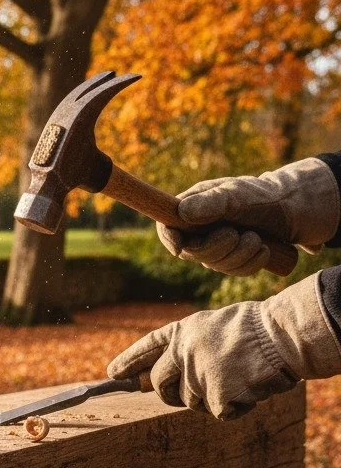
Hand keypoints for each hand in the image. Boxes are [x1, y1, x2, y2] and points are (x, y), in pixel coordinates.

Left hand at [107, 275, 340, 419]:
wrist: (283, 336)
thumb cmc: (254, 329)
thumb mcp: (211, 327)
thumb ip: (186, 347)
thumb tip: (157, 374)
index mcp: (181, 333)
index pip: (146, 348)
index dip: (128, 361)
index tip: (113, 373)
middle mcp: (182, 354)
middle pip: (160, 385)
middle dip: (169, 393)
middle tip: (190, 392)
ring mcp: (197, 376)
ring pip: (191, 402)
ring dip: (211, 397)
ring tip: (237, 376)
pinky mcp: (216, 397)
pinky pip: (219, 413)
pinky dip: (235, 407)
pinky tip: (249, 388)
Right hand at [159, 157, 339, 275]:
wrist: (299, 209)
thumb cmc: (266, 196)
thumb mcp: (239, 195)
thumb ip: (211, 202)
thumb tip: (181, 213)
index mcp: (194, 207)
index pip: (167, 226)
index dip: (169, 239)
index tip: (180, 248)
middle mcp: (201, 228)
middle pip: (192, 252)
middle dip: (218, 248)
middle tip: (240, 234)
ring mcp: (217, 245)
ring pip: (214, 265)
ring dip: (240, 255)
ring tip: (258, 239)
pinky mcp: (235, 258)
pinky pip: (234, 272)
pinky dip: (250, 264)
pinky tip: (263, 251)